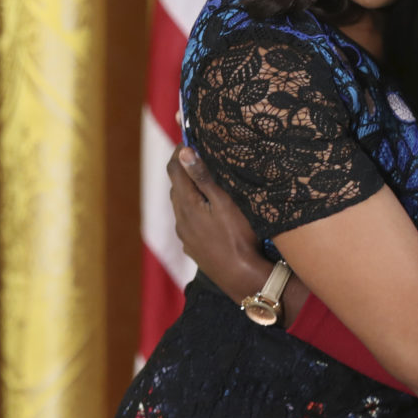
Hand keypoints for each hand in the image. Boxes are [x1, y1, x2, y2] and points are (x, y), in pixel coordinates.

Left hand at [168, 146, 263, 302]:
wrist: (242, 277)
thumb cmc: (238, 237)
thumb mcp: (225, 203)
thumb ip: (204, 178)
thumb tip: (185, 153)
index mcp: (187, 204)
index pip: (175, 170)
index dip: (180, 152)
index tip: (190, 139)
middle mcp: (181, 219)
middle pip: (176, 187)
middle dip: (185, 171)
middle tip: (202, 157)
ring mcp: (186, 236)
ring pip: (182, 206)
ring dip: (190, 192)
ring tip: (208, 184)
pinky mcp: (193, 248)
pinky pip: (189, 223)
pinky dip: (195, 211)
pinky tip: (211, 214)